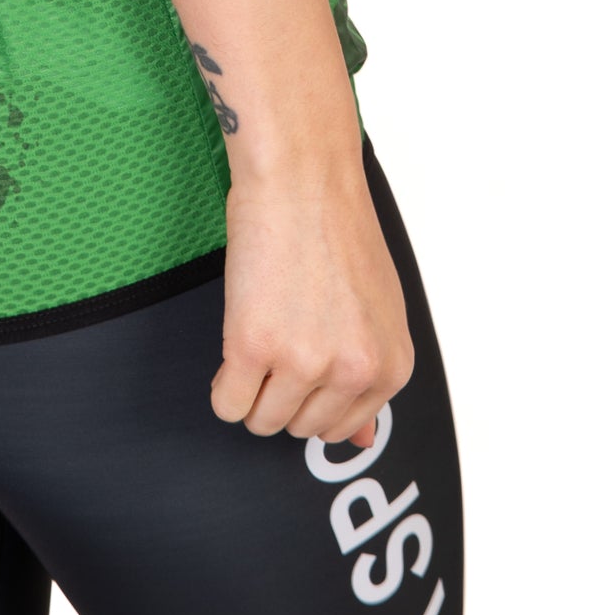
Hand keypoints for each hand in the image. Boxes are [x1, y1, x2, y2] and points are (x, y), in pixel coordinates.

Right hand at [211, 148, 414, 449]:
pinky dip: (223, 384)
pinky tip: (236, 339)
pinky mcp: (253, 345)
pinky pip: (226, 403)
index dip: (314, 395)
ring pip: (260, 421)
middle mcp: (352, 371)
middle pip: (299, 429)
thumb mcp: (378, 308)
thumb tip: (364, 439)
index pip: (342, 429)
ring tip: (261, 330)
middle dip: (282, 393)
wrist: (303, 175)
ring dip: (252, 388)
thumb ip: (371, 374)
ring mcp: (302, 361)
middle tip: (281, 336)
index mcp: (390, 366)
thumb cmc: (338, 227)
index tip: (305, 358)